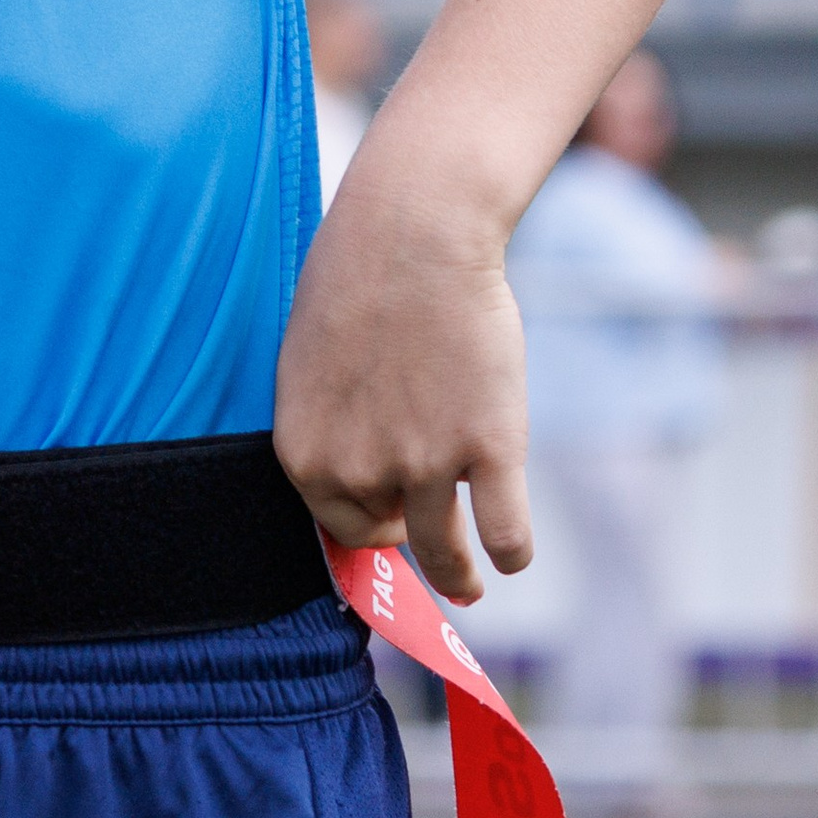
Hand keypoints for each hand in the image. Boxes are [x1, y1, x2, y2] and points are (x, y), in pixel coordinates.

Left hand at [270, 173, 533, 607]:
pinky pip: (506, 533)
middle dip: (410, 540)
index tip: (390, 523)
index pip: (337, 523)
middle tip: (433, 550)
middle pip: (390, 535)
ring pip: (448, 551)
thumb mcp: (308, 363)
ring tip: (470, 585)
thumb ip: (328, 425)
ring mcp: (426, 464)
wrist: (414, 233)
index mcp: (305, 454)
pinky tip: (512, 554)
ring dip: (460, 576)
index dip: (368, 523)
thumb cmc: (358, 279)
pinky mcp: (490, 449)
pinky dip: (512, 552)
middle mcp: (359, 471)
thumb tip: (354, 471)